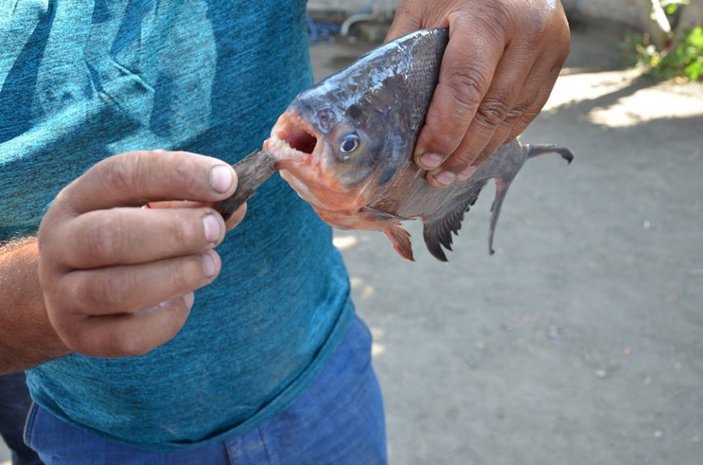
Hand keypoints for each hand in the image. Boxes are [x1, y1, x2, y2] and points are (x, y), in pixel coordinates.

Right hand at [37, 150, 244, 357]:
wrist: (74, 287)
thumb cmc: (130, 237)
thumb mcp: (152, 209)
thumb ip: (195, 204)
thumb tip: (236, 205)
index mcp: (81, 197)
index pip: (123, 175)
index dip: (179, 174)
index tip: (226, 180)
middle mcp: (61, 242)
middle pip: (110, 236)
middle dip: (176, 232)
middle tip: (217, 231)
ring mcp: (63, 293)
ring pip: (116, 290)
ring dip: (176, 276)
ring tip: (210, 266)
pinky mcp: (80, 336)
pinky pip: (127, 336)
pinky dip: (167, 320)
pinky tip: (183, 302)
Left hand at [387, 0, 570, 187]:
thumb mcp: (423, 8)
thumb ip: (406, 54)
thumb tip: (389, 111)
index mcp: (489, 16)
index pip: (466, 86)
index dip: (445, 130)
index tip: (425, 158)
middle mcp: (528, 31)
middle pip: (491, 109)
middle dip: (461, 150)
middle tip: (436, 175)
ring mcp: (550, 46)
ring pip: (512, 116)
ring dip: (482, 150)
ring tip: (455, 171)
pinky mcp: (558, 58)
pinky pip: (528, 109)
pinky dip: (502, 134)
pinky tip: (480, 150)